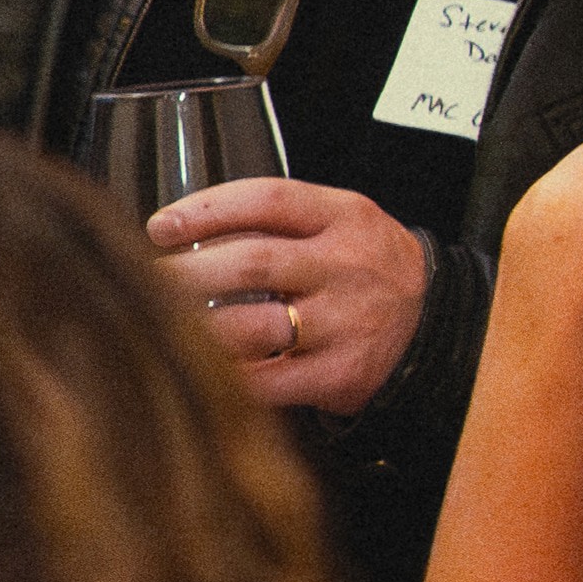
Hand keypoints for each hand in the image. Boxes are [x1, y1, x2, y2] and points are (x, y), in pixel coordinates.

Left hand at [140, 176, 430, 412]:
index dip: (207, 209)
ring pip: (254, 325)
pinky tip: (196, 368)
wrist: (438, 327)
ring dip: (195, 326)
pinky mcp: (340, 374)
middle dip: (187, 273)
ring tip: (157, 324)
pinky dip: (225, 376)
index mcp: (344, 217)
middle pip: (253, 263)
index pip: (268, 201)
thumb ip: (277, 222)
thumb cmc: (368, 270)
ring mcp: (345, 323)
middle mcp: (345, 266)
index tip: (161, 226)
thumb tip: (183, 229)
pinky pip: (269, 380)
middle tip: (144, 280)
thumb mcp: (341, 223)